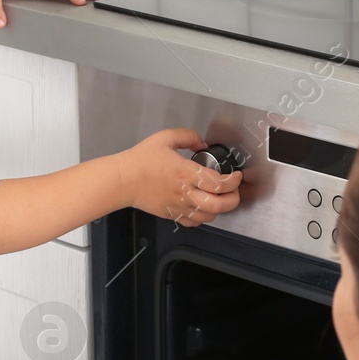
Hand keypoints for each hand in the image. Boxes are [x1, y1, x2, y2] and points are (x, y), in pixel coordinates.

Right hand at [119, 129, 241, 226]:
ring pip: (209, 216)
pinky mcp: (172, 214)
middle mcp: (185, 192)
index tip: (235, 175)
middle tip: (234, 190)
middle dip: (234, 199)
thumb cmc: (140, 160)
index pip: (219, 183)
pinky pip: (194, 222)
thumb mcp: (165, 138)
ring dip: (220, 208)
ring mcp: (179, 206)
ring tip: (220, 198)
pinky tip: (203, 207)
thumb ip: (188, 137)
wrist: (123, 180)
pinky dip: (203, 217)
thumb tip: (201, 143)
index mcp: (186, 173)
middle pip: (219, 205)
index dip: (234, 181)